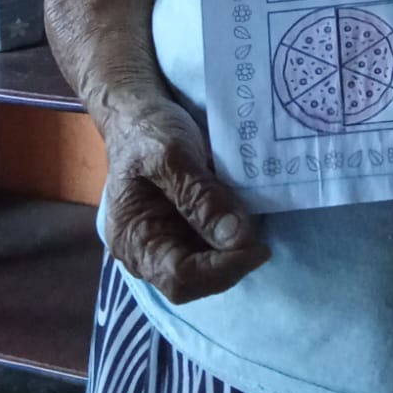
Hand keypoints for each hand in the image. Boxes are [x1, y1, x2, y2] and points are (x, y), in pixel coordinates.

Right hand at [102, 97, 269, 302]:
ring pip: (210, 266)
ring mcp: (168, 243)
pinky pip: (214, 246)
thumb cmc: (147, 131)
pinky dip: (234, 235)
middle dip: (232, 260)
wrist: (141, 112)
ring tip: (254, 219)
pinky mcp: (186, 230)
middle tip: (260, 231)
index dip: (222, 269)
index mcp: (133, 240)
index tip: (257, 246)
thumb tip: (236, 237)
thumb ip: (199, 196)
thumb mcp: (170, 154)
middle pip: (197, 280)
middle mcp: (148, 253)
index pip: (180, 278)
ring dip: (236, 249)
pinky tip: (246, 215)